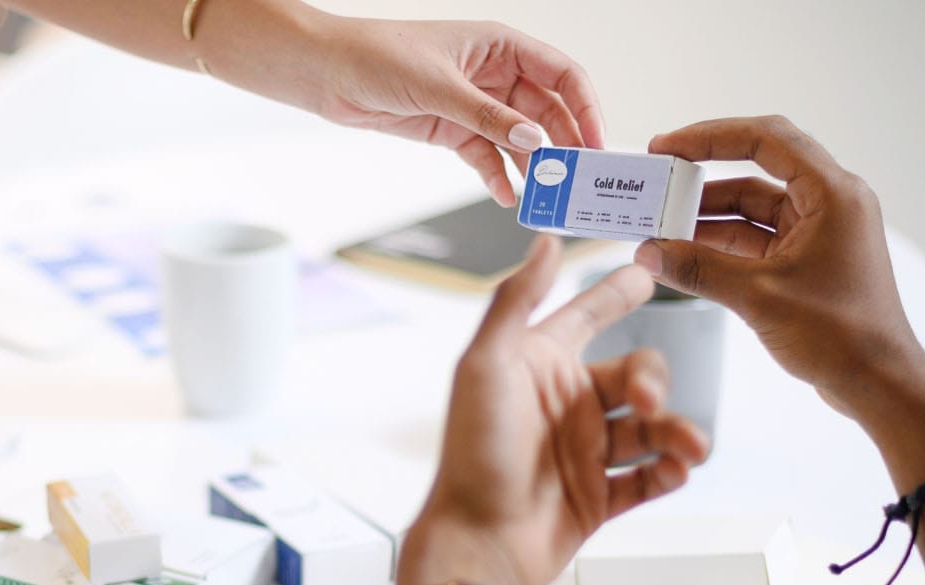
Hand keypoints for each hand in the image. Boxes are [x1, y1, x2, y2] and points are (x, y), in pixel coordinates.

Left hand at [229, 13, 603, 207]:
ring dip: (533, 166)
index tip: (596, 143)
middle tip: (576, 180)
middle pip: (546, 111)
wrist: (328, 74)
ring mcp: (476, 104)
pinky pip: (488, 156)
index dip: (585, 107)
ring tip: (545, 197)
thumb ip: (488, 117)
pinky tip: (507, 196)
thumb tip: (533, 141)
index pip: (562, 74)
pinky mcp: (453, 130)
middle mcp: (495, 74)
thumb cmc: (378, 56)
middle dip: (564, 145)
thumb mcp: (440, 87)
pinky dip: (499, 176)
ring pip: (519, 138)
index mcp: (502, 46)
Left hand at [400, 239, 709, 584]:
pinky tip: (676, 472)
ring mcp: (582, 453)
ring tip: (689, 448)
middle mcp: (564, 406)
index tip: (647, 271)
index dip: (614, 294)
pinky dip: (668, 474)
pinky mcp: (597, 499)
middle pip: (634, 375)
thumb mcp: (486, 366)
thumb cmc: (474, 454)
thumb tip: (545, 241)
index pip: (584, 318)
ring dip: (676, 433)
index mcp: (538, 369)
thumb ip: (516, 301)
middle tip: (647, 403)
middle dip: (654, 383)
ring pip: (649, 430)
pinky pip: (647, 480)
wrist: (479, 541)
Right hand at [632, 116, 924, 422]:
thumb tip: (649, 254)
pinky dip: (722, 244)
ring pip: (753, 207)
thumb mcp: (759, 298)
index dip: (711, 136)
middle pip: (757, 169)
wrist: (878, 383)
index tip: (668, 147)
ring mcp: (819, 231)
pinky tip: (685, 254)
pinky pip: (758, 238)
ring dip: (707, 216)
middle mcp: (830, 203)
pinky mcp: (808, 259)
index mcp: (832, 194)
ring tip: (661, 226)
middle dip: (703, 176)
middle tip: (659, 180)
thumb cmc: (841, 336)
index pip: (766, 140)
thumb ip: (699, 270)